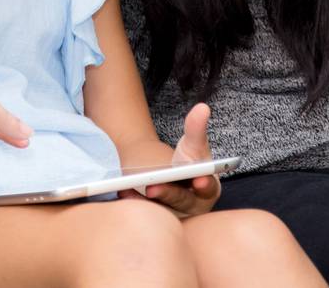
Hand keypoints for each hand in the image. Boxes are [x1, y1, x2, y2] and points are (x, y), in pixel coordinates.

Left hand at [133, 102, 219, 218]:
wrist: (170, 179)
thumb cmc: (188, 162)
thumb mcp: (192, 145)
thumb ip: (196, 128)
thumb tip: (203, 107)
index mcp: (208, 190)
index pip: (207, 189)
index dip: (204, 185)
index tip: (198, 180)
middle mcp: (193, 208)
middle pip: (181, 202)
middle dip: (168, 194)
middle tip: (152, 187)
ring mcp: (175, 217)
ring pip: (161, 212)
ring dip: (144, 202)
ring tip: (127, 190)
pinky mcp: (157, 221)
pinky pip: (146, 215)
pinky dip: (133, 204)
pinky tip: (121, 193)